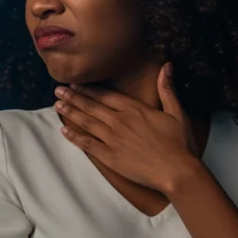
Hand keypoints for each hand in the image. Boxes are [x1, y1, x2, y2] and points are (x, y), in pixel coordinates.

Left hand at [53, 63, 200, 194]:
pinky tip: (64, 131)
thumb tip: (166, 65)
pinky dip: (75, 137)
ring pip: (87, 122)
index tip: (75, 83)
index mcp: (135, 109)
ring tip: (57, 105)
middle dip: (73, 97)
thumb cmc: (179, 144)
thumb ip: (167, 89)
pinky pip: (88, 144)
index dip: (89, 89)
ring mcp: (113, 139)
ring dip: (71, 112)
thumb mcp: (177, 112)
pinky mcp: (109, 156)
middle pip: (92, 106)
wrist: (176, 171)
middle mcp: (120, 121)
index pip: (106, 95)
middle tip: (57, 90)